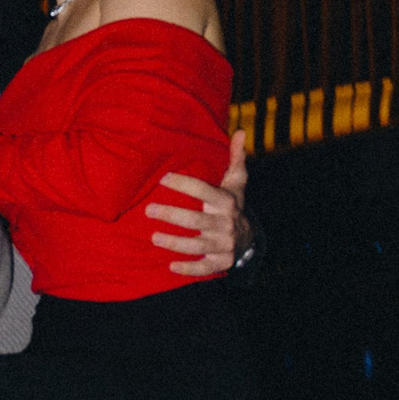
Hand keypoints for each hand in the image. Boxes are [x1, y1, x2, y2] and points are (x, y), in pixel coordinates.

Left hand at [147, 128, 250, 279]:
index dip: (183, 184)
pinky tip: (171, 266)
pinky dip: (189, 269)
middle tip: (149, 209)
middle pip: (196, 220)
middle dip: (171, 215)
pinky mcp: (221, 263)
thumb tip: (240, 131)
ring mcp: (223, 245)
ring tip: (154, 237)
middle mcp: (226, 224)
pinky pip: (204, 268)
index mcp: (227, 202)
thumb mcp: (237, 181)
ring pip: (197, 245)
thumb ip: (235, 157)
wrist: (249, 238)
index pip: (203, 190)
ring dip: (175, 242)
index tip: (162, 178)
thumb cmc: (234, 204)